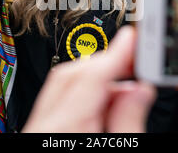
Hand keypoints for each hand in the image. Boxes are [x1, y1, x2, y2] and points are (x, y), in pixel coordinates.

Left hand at [22, 26, 155, 132]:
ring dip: (98, 79)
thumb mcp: (122, 148)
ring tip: (127, 85)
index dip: (114, 53)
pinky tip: (108, 102)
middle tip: (135, 60)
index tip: (132, 36)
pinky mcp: (41, 130)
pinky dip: (86, 95)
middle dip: (107, 63)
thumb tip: (140, 90)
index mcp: (61, 129)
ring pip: (64, 84)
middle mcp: (43, 125)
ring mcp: (38, 127)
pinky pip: (59, 101)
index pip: (88, 77)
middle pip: (72, 75)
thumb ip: (129, 121)